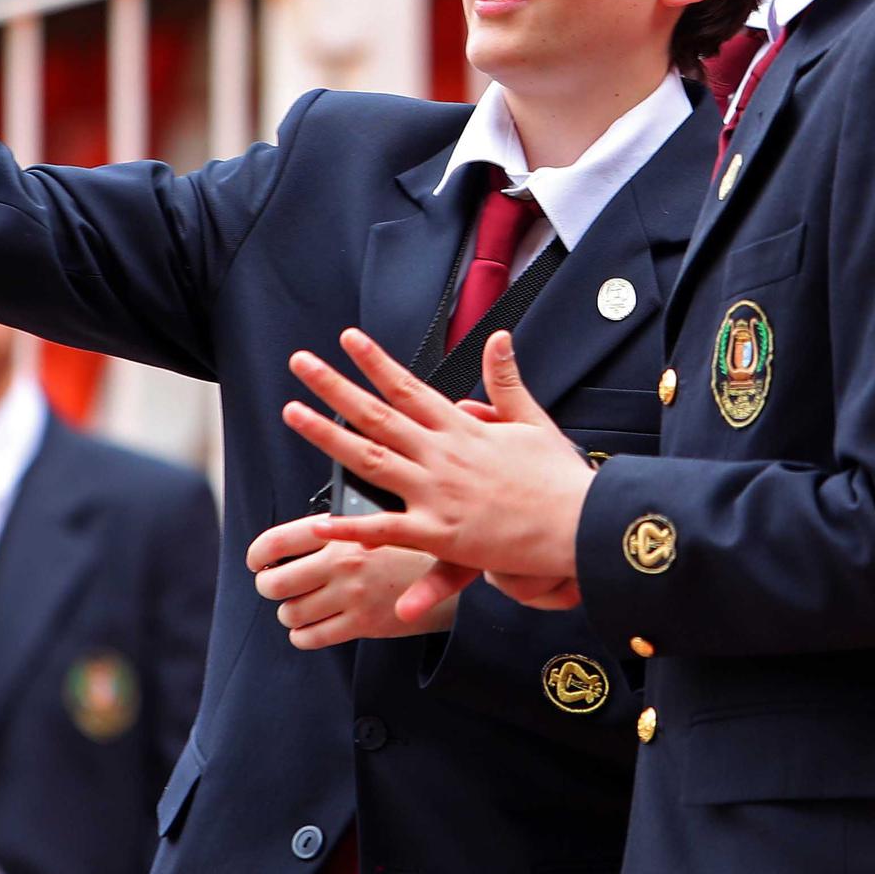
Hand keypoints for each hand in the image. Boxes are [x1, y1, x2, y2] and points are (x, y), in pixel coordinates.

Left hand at [247, 516, 454, 648]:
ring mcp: (350, 595)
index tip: (256, 562)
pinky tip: (310, 627)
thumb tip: (289, 544)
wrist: (447, 575)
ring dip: (289, 612)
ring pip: (290, 613)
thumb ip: (336, 529)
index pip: (279, 542)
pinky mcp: (361, 623)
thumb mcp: (373, 522)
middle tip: (275, 586)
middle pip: (275, 583)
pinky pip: (311, 637)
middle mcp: (341, 563)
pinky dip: (302, 635)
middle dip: (269, 586)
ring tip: (299, 606)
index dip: (258, 554)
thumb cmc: (407, 546)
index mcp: (341, 532)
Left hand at [280, 328, 592, 618]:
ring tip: (294, 414)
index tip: (348, 339)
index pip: (408, 387)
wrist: (580, 526)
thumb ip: (506, 381)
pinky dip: (354, 527)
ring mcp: (438, 494)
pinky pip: (388, 531)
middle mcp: (443, 455)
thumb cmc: (557, 477)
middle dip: (335, 387)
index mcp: (462, 429)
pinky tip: (322, 522)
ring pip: (371, 461)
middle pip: (377, 415)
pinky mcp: (441, 536)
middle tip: (301, 364)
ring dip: (328, 437)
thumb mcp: (533, 420)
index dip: (375, 362)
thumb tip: (498, 337)